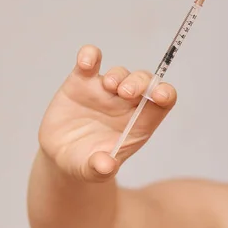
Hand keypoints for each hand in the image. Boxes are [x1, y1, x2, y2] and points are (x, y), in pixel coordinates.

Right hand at [38, 45, 176, 182]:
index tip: (160, 95)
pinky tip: (85, 62)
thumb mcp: (92, 171)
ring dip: (118, 75)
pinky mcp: (81, 82)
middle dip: (139, 83)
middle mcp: (127, 104)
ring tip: (109, 87)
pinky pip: (89, 61)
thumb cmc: (87, 163)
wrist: (62, 156)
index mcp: (140, 123)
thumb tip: (106, 166)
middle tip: (124, 93)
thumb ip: (100, 168)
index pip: (163, 102)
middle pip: (144, 83)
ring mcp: (105, 90)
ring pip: (120, 72)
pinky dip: (89, 55)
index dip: (165, 94)